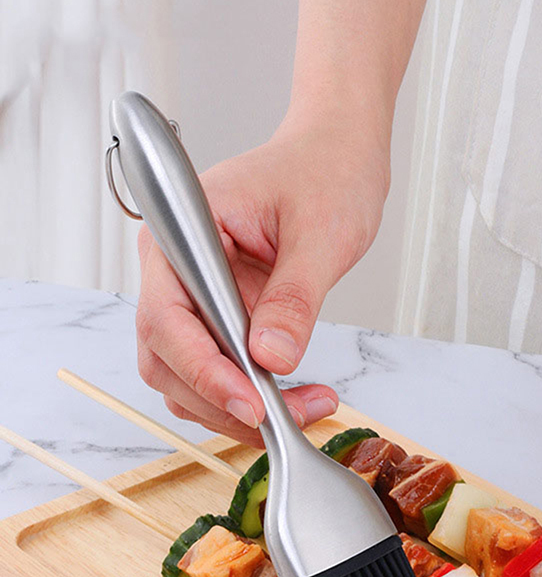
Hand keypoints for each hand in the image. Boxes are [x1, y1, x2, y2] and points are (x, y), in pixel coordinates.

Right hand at [135, 111, 389, 447]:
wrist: (338, 157)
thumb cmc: (325, 172)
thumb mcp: (320, 235)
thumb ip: (294, 298)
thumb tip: (271, 358)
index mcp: (183, 234)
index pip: (168, 318)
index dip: (204, 371)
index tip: (252, 404)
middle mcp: (178, 269)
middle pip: (168, 358)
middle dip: (222, 399)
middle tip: (286, 419)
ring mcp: (197, 296)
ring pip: (188, 375)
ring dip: (236, 406)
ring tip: (305, 409)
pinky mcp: (222, 315)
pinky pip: (219, 369)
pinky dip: (249, 394)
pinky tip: (293, 398)